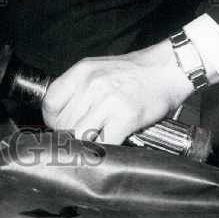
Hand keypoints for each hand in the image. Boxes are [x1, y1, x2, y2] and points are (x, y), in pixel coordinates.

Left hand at [41, 40, 194, 144]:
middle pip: (63, 123)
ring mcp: (108, 101)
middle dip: (69, 135)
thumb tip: (62, 113)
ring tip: (94, 142)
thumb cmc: (134, 71)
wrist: (168, 68)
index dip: (52, 120)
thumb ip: (78, 87)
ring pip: (79, 135)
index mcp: (81, 72)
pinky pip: (103, 142)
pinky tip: (110, 144)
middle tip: (81, 137)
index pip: (50, 103)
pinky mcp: (126, 117)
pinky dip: (104, 149)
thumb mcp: (98, 68)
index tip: (60, 126)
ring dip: (84, 144)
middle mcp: (91, 85)